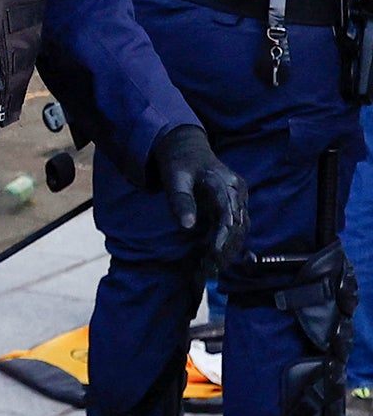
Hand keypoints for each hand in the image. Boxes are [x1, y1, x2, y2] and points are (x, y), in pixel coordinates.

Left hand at [151, 125, 246, 265]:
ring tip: (213, 266)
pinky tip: (217, 254)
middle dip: (226, 248)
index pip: (227, 215)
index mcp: (221, 181)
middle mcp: (236, 188)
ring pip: (241, 227)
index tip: (213, 254)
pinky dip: (230, 240)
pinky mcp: (238, 200)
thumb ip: (181, 201)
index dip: (222, 237)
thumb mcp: (174, 178)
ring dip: (230, 248)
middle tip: (210, 268)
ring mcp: (240, 194)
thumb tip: (187, 227)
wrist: (187, 147)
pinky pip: (239, 224)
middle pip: (237, 224)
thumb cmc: (178, 163)